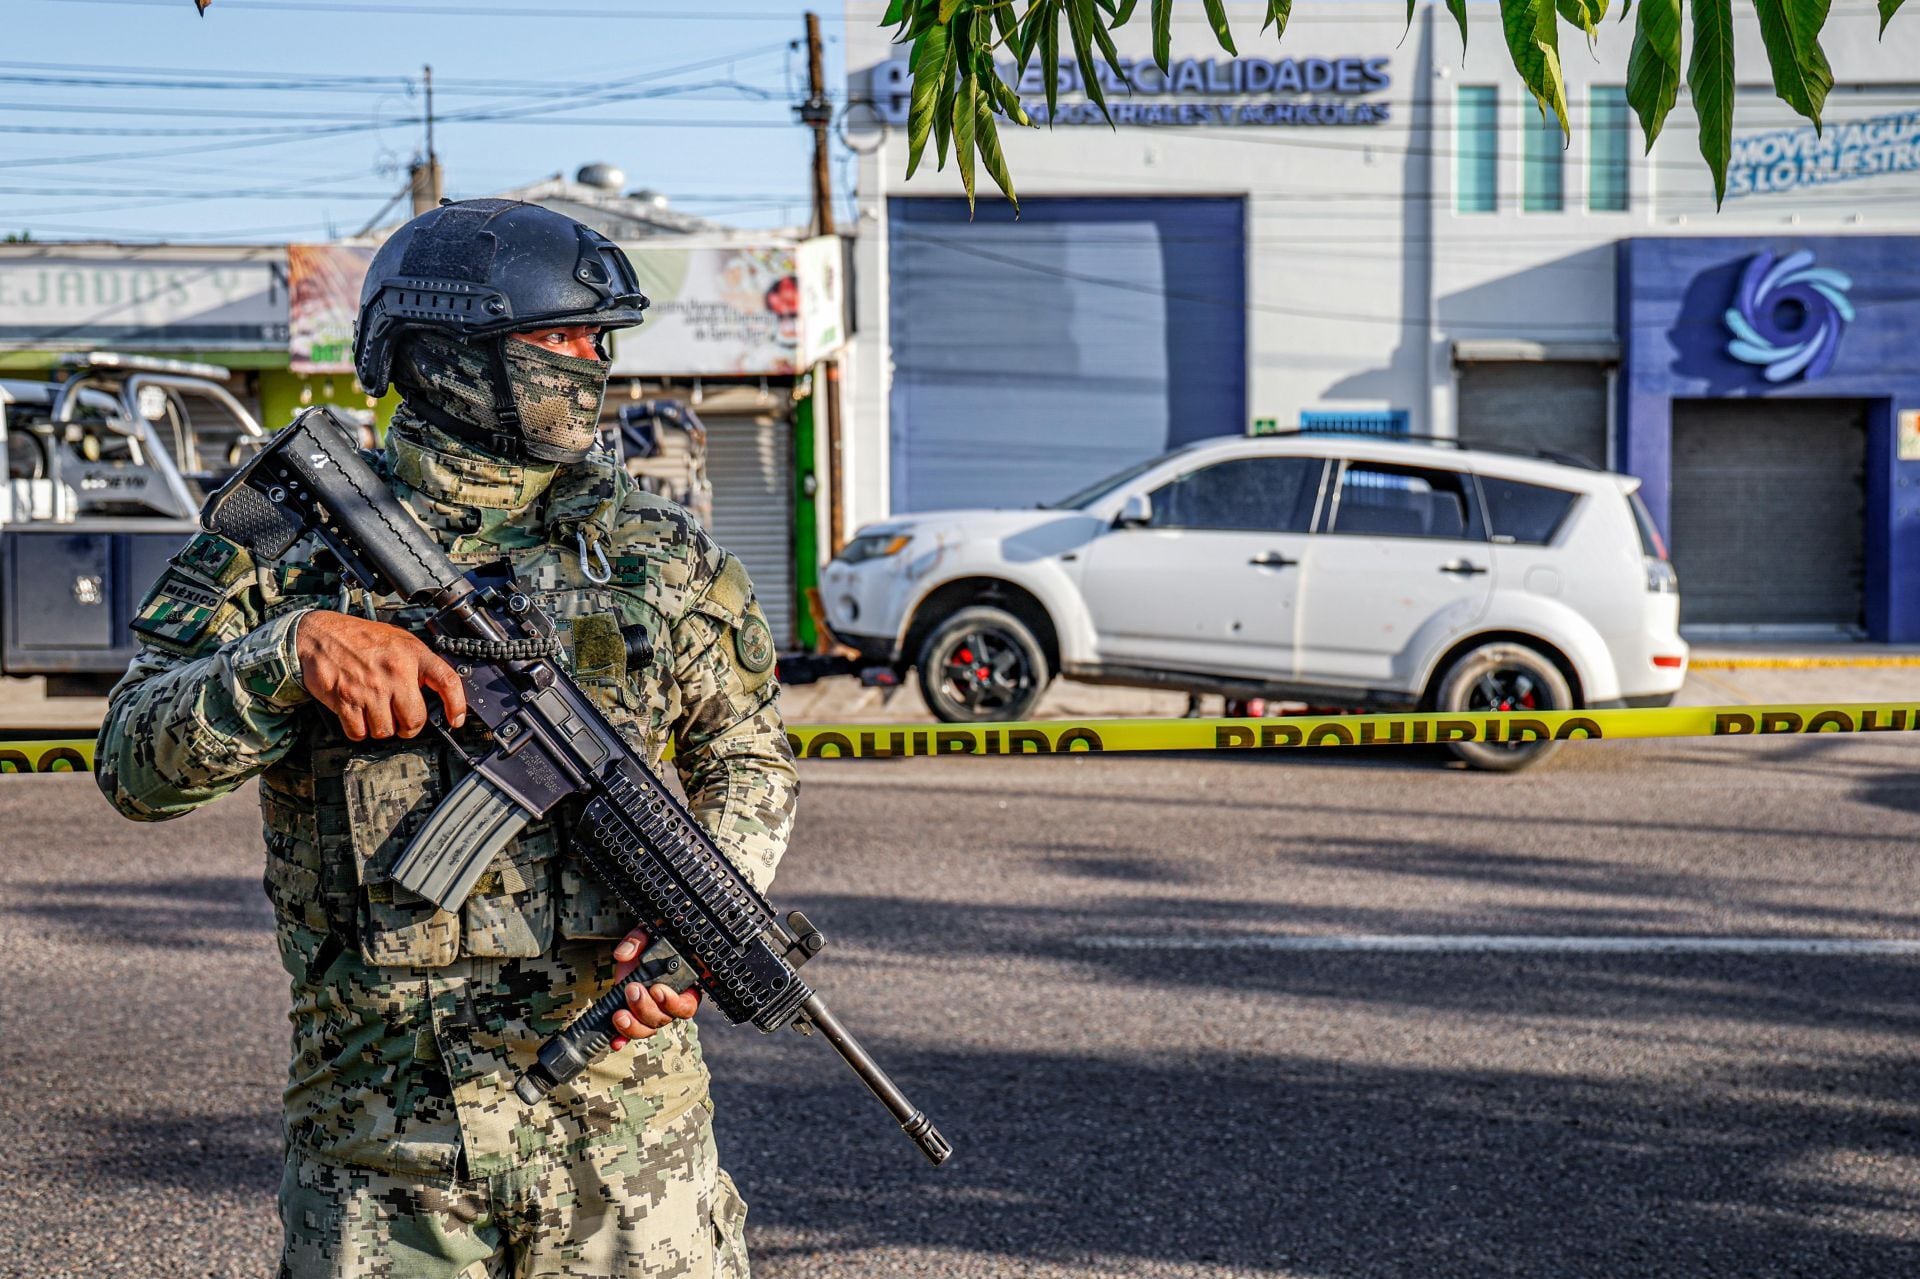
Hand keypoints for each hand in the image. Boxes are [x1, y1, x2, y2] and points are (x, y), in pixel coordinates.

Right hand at [294, 610, 467, 741]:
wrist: (318, 634)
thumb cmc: (359, 638)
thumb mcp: (398, 639)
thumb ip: (418, 663)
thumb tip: (435, 689)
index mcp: (413, 654)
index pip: (447, 682)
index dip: (456, 705)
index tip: (455, 719)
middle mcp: (395, 672)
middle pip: (415, 720)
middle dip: (409, 727)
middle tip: (403, 721)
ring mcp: (370, 689)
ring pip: (386, 731)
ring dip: (382, 728)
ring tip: (377, 713)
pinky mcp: (346, 701)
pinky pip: (359, 732)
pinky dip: (359, 730)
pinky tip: (359, 716)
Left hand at [608, 926, 699, 1049]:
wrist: (635, 950)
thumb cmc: (650, 940)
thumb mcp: (649, 932)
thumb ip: (638, 939)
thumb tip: (624, 955)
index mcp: (684, 984)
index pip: (688, 1003)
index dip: (674, 1003)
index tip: (657, 990)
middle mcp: (670, 1002)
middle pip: (665, 1019)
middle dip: (646, 1008)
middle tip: (633, 989)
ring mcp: (653, 1011)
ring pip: (649, 1029)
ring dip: (634, 1025)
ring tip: (619, 1014)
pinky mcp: (635, 1016)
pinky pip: (631, 1034)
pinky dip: (622, 1038)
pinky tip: (614, 1041)